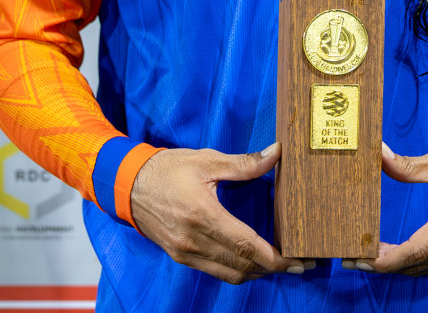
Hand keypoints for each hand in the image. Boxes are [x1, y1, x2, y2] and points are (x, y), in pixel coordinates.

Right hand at [129, 141, 315, 284]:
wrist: (127, 184)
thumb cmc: (167, 169)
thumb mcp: (206, 160)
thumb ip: (244, 163)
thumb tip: (276, 153)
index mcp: (203, 215)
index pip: (246, 245)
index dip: (275, 257)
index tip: (298, 260)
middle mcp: (194, 240)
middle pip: (243, 265)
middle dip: (274, 268)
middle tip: (300, 264)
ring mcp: (186, 252)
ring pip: (230, 274)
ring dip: (257, 273)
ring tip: (280, 265)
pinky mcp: (180, 257)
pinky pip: (215, 271)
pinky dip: (237, 271)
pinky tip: (251, 262)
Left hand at [355, 143, 427, 276]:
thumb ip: (406, 165)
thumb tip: (377, 153)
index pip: (416, 250)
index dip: (386, 259)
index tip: (361, 258)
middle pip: (417, 265)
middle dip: (384, 265)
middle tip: (355, 259)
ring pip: (427, 270)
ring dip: (399, 267)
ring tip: (371, 258)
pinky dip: (417, 264)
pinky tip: (400, 256)